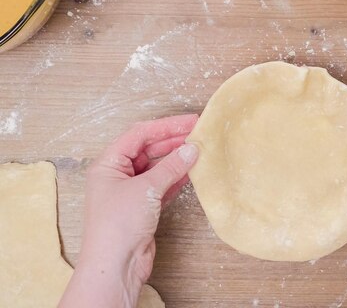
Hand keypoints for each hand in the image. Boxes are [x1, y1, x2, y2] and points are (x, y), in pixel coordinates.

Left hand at [60, 114, 198, 307]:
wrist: (116, 265)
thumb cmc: (117, 226)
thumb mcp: (146, 189)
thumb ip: (171, 167)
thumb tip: (191, 148)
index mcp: (109, 163)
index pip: (140, 134)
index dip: (166, 126)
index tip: (190, 120)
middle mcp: (118, 174)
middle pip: (149, 148)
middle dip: (174, 140)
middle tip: (199, 132)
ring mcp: (131, 191)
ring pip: (157, 166)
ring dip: (177, 158)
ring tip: (199, 149)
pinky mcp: (144, 206)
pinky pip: (163, 184)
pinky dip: (177, 177)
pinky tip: (192, 171)